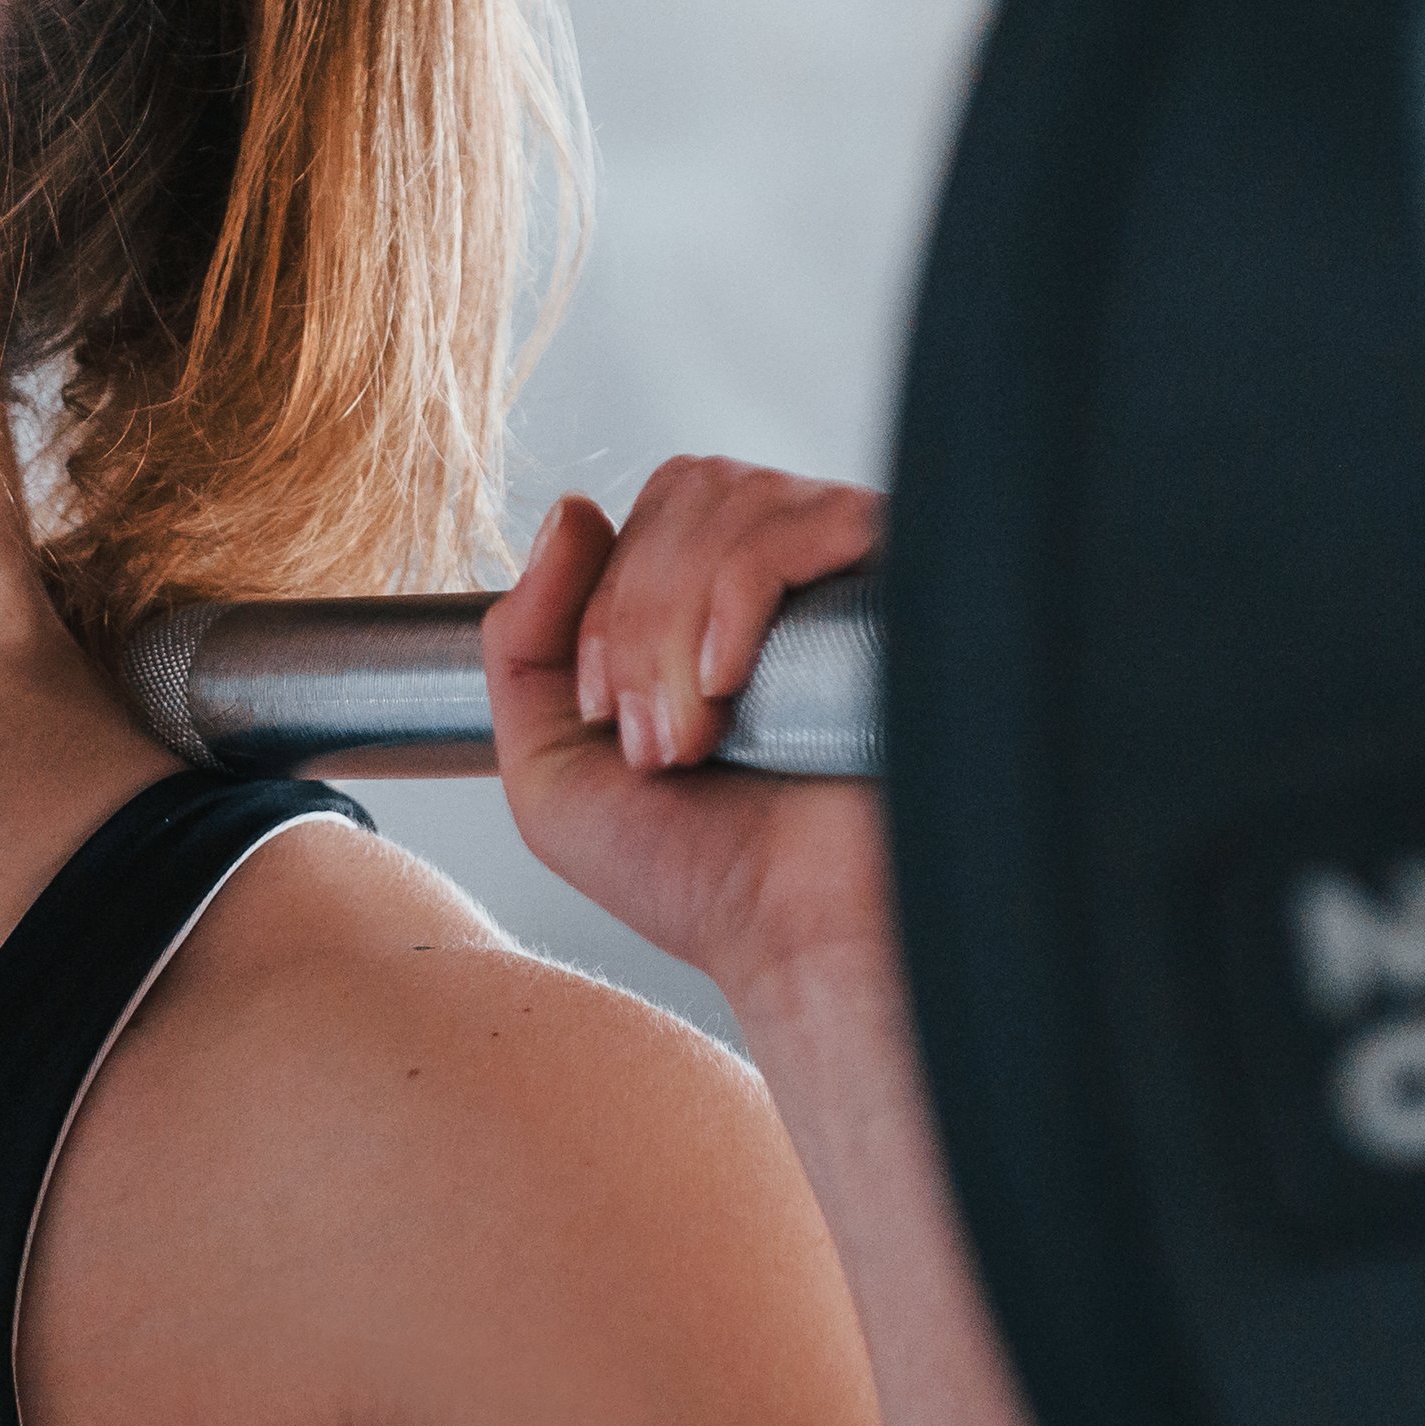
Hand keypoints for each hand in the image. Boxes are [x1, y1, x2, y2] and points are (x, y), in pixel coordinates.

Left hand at [485, 461, 891, 1016]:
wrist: (798, 936)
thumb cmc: (700, 874)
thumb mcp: (551, 767)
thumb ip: (522, 640)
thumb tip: (572, 511)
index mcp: (724, 596)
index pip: (650, 510)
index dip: (602, 603)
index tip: (608, 720)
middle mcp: (798, 568)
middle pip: (686, 488)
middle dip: (632, 617)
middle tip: (654, 743)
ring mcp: (852, 570)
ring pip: (730, 501)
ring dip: (672, 629)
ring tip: (697, 740)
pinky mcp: (901, 581)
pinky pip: (793, 528)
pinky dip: (733, 604)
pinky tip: (733, 689)